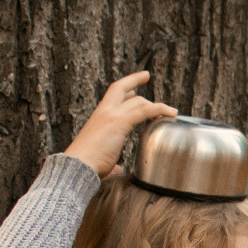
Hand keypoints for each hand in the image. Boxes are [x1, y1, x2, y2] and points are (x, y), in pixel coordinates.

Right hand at [62, 72, 176, 178]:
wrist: (77, 167)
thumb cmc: (86, 166)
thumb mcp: (101, 158)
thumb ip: (111, 162)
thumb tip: (117, 170)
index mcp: (98, 117)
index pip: (112, 95)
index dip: (124, 87)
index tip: (134, 85)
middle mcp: (104, 112)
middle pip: (122, 89)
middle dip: (135, 81)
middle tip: (146, 76)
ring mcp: (111, 115)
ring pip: (138, 101)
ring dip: (156, 105)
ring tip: (170, 111)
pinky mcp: (119, 122)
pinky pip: (145, 110)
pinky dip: (160, 109)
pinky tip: (170, 113)